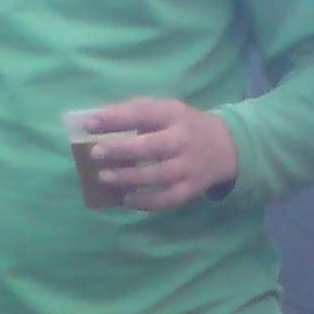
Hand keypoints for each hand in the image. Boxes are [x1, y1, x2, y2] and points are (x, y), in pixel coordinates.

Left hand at [82, 98, 238, 211]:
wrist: (224, 147)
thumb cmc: (180, 126)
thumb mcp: (164, 111)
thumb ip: (134, 113)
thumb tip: (95, 121)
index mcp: (173, 114)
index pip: (143, 113)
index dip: (116, 118)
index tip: (90, 123)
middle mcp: (184, 140)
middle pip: (152, 146)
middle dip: (122, 150)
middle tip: (96, 153)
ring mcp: (190, 166)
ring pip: (158, 175)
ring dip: (129, 178)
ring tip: (104, 178)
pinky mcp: (192, 189)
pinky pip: (168, 199)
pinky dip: (146, 202)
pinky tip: (126, 199)